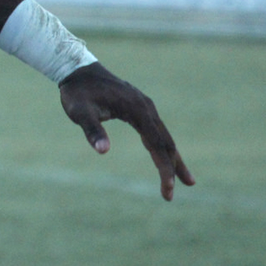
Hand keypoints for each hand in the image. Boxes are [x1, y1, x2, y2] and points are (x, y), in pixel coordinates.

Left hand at [58, 62, 194, 200]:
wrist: (77, 70)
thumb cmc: (77, 93)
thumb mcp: (79, 112)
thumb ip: (92, 130)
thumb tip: (103, 151)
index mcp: (136, 110)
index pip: (156, 144)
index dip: (163, 168)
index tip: (167, 188)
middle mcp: (146, 108)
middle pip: (166, 142)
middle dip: (172, 169)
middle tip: (170, 195)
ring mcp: (145, 107)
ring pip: (165, 137)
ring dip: (174, 159)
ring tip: (187, 181)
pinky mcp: (140, 107)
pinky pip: (157, 131)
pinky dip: (163, 147)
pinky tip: (166, 158)